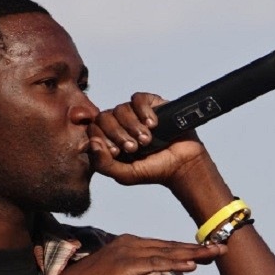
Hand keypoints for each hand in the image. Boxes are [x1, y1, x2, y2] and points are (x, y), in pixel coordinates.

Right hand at [42, 234, 225, 274]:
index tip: (211, 251)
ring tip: (214, 254)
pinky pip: (154, 263)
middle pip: (170, 246)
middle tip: (224, 248)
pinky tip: (192, 264)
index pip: (166, 248)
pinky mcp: (123, 265)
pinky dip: (174, 263)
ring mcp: (126, 252)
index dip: (189, 250)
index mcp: (130, 246)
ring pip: (166, 252)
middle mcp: (130, 243)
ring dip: (192, 253)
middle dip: (198, 248)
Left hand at [88, 92, 210, 187]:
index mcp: (109, 140)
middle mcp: (119, 124)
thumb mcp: (125, 175)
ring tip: (147, 140)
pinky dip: (143, 111)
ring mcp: (134, 113)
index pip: (93, 129)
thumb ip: (104, 165)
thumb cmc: (153, 171)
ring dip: (133, 126)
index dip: (102, 138)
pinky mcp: (151, 104)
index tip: (119, 152)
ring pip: (120, 109)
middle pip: (104, 117)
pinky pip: (138, 99)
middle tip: (134, 148)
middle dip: (118, 134)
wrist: (182, 165)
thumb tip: (92, 144)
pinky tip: (153, 124)